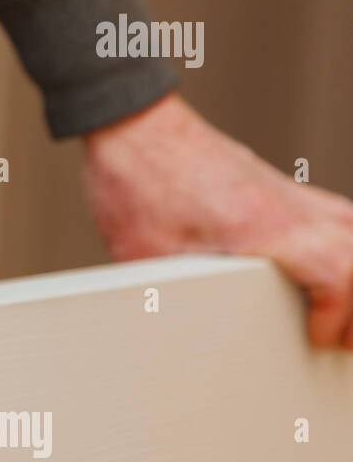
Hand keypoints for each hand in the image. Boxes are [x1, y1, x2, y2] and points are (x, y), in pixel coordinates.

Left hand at [83, 93, 352, 347]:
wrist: (131, 122)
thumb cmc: (136, 180)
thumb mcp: (144, 256)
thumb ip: (167, 297)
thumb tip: (161, 336)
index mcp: (264, 227)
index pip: (340, 274)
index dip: (339, 316)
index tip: (317, 338)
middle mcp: (287, 206)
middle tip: (337, 336)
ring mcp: (287, 191)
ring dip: (351, 271)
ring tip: (336, 308)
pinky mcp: (275, 184)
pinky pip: (332, 215)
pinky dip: (338, 243)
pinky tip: (318, 264)